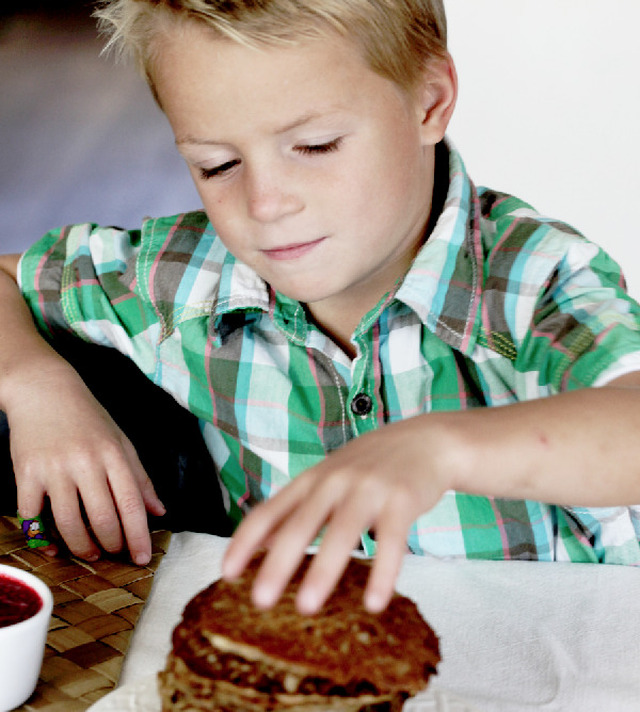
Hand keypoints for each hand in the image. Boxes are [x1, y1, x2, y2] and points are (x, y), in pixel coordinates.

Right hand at [8, 367, 164, 563]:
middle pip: (103, 518)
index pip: (132, 503)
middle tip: (116, 553)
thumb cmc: (88, 418)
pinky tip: (54, 545)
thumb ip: (140, 477)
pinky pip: (33, 516)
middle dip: (113, 544)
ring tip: (92, 552)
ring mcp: (54, 469)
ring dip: (82, 547)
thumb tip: (159, 511)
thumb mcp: (121, 440)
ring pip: (69, 523)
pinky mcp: (26, 473)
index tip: (142, 558)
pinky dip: (42, 537)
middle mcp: (85, 462)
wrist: (44, 390)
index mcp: (113, 454)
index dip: (139, 535)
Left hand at [223, 415, 454, 613]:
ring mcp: (369, 489)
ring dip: (323, 570)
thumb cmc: (371, 465)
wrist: (426, 440)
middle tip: (259, 600)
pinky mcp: (402, 500)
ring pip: (342, 532)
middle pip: (301, 524)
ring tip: (307, 607)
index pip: (269, 511)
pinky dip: (383, 573)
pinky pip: (391, 541)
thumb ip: (298, 507)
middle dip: (278, 563)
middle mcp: (335, 481)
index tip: (226, 573)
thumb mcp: (329, 477)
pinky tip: (375, 603)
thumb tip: (260, 543)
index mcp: (312, 479)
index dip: (245, 541)